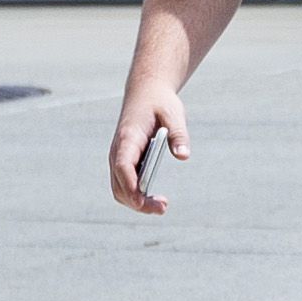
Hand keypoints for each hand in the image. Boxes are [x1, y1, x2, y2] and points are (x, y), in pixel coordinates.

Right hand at [112, 78, 187, 212]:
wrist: (145, 92)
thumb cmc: (159, 103)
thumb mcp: (174, 113)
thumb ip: (179, 135)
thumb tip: (183, 155)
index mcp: (128, 138)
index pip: (123, 166)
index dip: (130, 185)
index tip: (141, 201)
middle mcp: (118, 150)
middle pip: (119, 185)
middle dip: (137, 201)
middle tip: (163, 207)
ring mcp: (118, 157)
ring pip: (119, 188)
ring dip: (137, 202)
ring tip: (162, 205)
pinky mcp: (124, 160)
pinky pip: (124, 184)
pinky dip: (136, 195)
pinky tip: (154, 198)